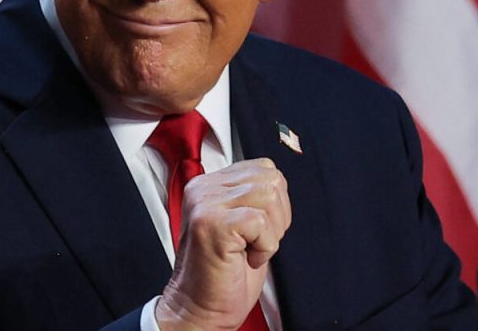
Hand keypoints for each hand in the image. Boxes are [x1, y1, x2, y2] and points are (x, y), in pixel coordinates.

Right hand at [155, 158, 289, 329]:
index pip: (263, 168)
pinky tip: (245, 258)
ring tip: (250, 249)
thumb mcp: (240, 224)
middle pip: (270, 179)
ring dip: (270, 231)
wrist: (200, 309)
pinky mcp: (212, 223)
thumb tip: (277, 182)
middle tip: (256, 242)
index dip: (275, 202)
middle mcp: (203, 189)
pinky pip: (261, 222)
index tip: (258, 229)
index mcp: (209, 184)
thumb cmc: (223, 274)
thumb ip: (252, 196)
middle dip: (277, 216)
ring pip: (269, 196)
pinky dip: (265, 246)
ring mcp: (205, 204)